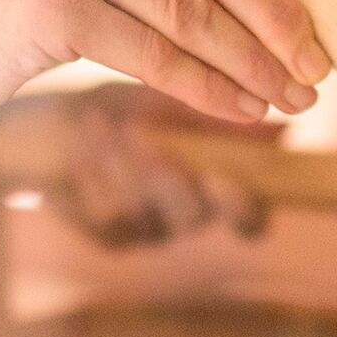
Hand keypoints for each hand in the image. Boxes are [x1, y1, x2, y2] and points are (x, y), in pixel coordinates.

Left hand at [0, 84, 273, 247]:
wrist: (59, 124)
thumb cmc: (130, 106)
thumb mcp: (173, 101)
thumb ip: (217, 114)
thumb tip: (276, 120)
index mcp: (218, 187)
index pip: (251, 219)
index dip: (243, 207)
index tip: (221, 175)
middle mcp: (189, 215)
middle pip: (196, 218)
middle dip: (174, 181)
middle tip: (154, 145)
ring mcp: (149, 230)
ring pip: (147, 217)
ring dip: (127, 167)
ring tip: (111, 125)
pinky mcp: (109, 235)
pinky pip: (107, 217)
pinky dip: (97, 175)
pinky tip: (85, 145)